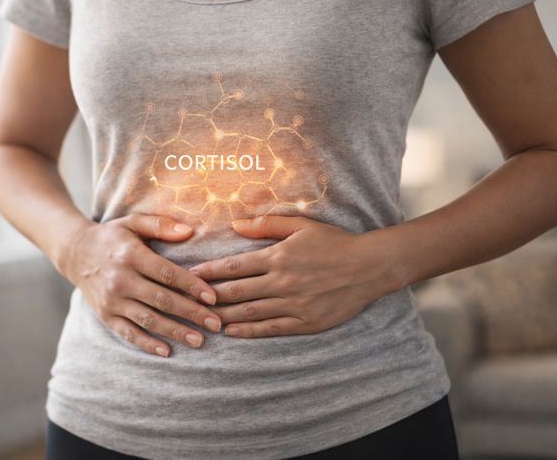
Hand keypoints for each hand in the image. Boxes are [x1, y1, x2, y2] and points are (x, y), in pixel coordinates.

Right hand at [56, 214, 221, 356]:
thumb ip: (161, 225)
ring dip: (175, 332)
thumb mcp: (133, 222)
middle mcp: (120, 279)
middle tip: (216, 323)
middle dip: (191, 313)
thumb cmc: (112, 237)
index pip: (167, 274)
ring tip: (199, 340)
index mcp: (130, 255)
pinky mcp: (105, 315)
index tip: (213, 297)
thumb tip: (189, 232)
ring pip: (148, 320)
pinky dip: (146, 344)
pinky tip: (166, 351)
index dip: (192, 286)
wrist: (75, 253)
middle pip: (162, 300)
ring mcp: (111, 300)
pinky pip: (128, 333)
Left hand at [188, 215, 403, 337]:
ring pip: (250, 313)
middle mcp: (282, 282)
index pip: (234, 266)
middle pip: (236, 292)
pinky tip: (232, 332)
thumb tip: (234, 225)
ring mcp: (294, 305)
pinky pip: (271, 329)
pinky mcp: (306, 322)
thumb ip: (266, 224)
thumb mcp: (301, 225)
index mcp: (278, 256)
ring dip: (224, 316)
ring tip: (202, 319)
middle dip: (208, 297)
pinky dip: (249, 331)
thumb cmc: (334, 242)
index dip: (208, 272)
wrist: (370, 266)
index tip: (189, 275)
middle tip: (186, 301)